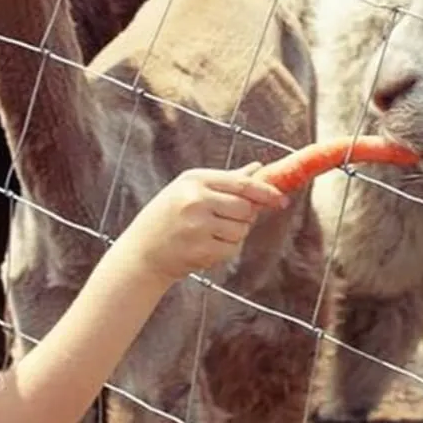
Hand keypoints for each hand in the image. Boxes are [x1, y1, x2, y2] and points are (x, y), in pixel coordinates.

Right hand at [118, 162, 289, 284]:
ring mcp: (197, 224)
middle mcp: (196, 199)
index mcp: (195, 179)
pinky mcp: (200, 248)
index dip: (266, 192)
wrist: (141, 253)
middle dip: (244, 216)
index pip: (241, 184)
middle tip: (224, 221)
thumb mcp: (191, 191)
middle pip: (245, 207)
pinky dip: (224, 251)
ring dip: (233, 235)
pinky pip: (231, 249)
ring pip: (241, 229)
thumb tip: (258, 169)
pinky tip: (203, 248)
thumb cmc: (168, 218)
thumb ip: (226, 181)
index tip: (281, 200)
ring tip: (208, 235)